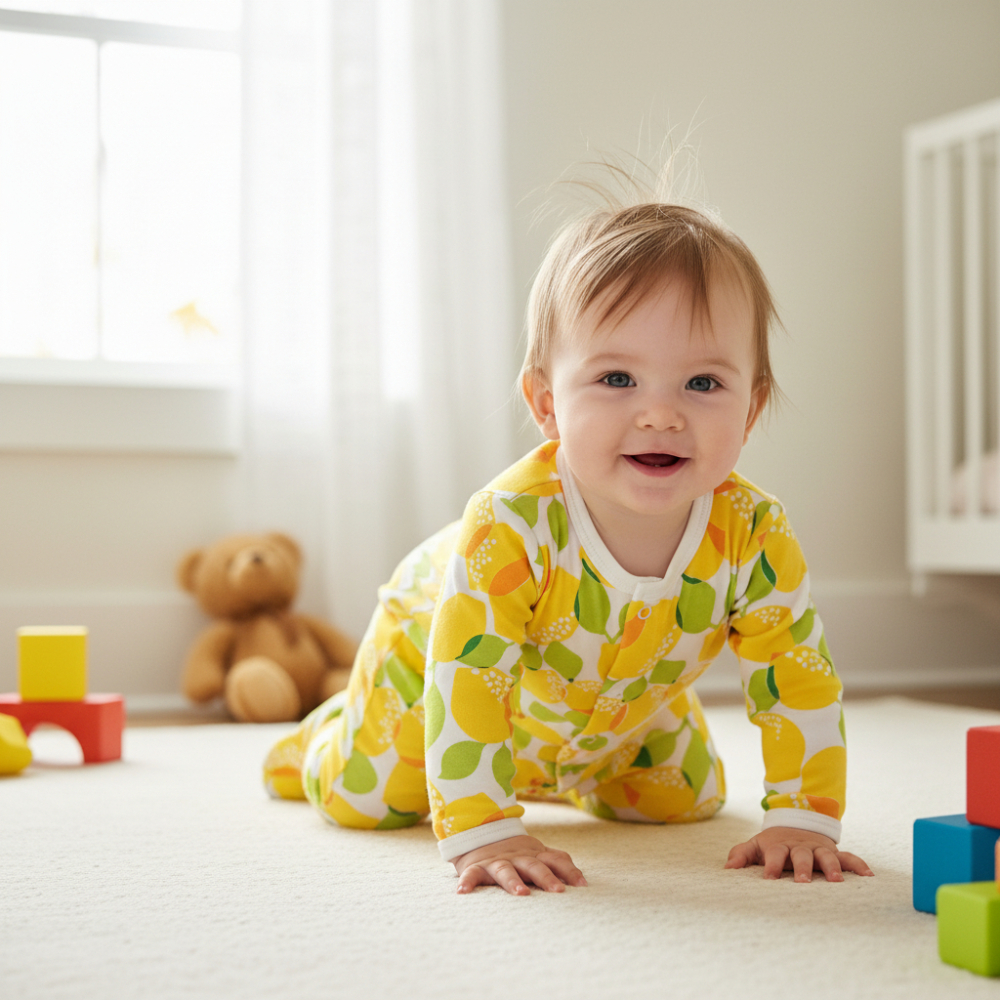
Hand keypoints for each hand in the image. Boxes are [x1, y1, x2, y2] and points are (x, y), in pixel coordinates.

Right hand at [452, 835, 587, 895]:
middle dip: (546, 877)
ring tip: (521, 894)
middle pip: (534, 865)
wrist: (479, 834)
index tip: (582, 886)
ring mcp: (497, 861)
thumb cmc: (515, 853)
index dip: (569, 871)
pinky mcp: (476, 866)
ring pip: (506, 870)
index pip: (556, 860)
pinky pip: (471, 874)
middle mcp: (517, 857)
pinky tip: (463, 891)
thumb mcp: (537, 854)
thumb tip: (584, 883)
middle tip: (558, 891)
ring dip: (513, 881)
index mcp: (534, 855)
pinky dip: (467, 881)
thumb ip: (557, 863)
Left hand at [725, 826, 873, 881]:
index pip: (774, 854)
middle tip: (803, 881)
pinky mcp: (832, 851)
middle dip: (802, 867)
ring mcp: (817, 848)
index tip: (770, 878)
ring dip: (831, 867)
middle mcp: (800, 847)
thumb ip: (740, 854)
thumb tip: (727, 870)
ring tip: (837, 881)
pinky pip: (848, 857)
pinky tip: (869, 875)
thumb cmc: (773, 844)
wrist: (794, 824)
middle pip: (801, 855)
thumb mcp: (755, 845)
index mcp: (779, 846)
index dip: (772, 865)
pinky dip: (858, 865)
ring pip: (826, 856)